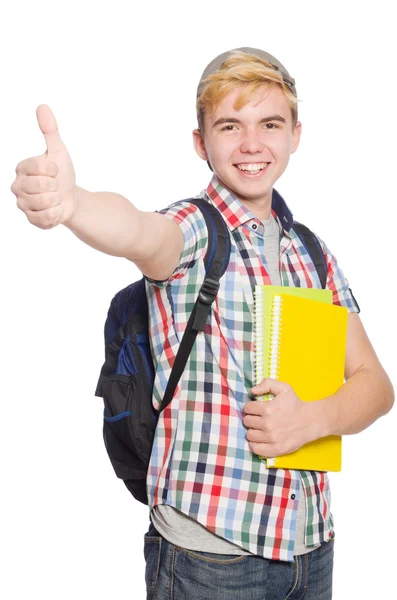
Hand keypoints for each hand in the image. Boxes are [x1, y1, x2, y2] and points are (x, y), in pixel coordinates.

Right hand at [11, 104, 76, 228]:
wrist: (70, 198)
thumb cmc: (61, 173)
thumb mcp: (58, 151)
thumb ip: (50, 130)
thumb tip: (42, 106)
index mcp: (21, 168)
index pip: (43, 168)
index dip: (55, 170)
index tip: (54, 171)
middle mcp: (17, 186)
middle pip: (44, 187)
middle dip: (57, 187)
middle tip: (55, 187)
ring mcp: (22, 204)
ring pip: (46, 203)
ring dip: (58, 201)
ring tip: (55, 198)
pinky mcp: (31, 220)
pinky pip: (47, 218)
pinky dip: (57, 214)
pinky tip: (55, 209)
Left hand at [243, 378, 320, 457]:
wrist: (310, 421)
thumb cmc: (295, 404)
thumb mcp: (284, 388)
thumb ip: (267, 384)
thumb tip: (252, 391)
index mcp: (267, 408)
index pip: (247, 408)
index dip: (251, 407)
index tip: (256, 408)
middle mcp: (267, 424)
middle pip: (247, 421)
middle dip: (251, 418)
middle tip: (259, 418)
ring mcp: (271, 438)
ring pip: (249, 435)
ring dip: (253, 431)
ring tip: (260, 428)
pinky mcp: (276, 449)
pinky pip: (255, 448)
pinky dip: (255, 444)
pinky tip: (260, 439)